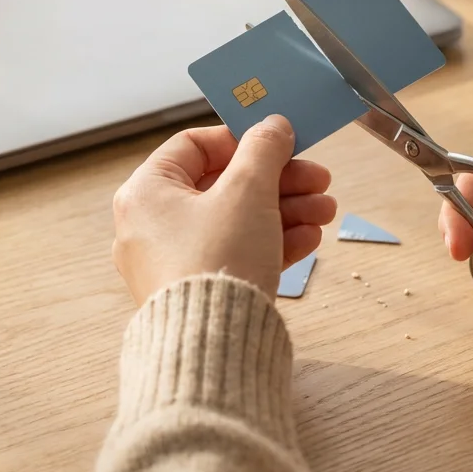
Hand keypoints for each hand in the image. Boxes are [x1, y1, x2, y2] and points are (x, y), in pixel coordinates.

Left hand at [111, 116, 336, 304]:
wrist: (213, 345)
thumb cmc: (216, 261)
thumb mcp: (248, 192)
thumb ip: (264, 151)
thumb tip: (273, 126)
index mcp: (146, 192)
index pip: (193, 146)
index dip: (241, 139)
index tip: (278, 143)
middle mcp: (152, 226)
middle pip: (223, 185)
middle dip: (279, 181)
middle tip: (318, 179)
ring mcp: (174, 261)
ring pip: (236, 221)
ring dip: (285, 210)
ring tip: (326, 211)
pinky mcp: (198, 290)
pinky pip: (235, 253)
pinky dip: (271, 242)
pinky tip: (310, 238)